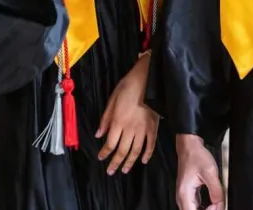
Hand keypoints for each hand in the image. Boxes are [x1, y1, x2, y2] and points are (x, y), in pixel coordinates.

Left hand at [96, 53, 158, 175]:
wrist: (149, 80)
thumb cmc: (128, 86)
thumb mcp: (112, 99)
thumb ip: (105, 119)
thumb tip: (98, 135)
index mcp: (118, 121)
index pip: (110, 143)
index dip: (105, 153)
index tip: (101, 158)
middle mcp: (130, 129)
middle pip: (122, 151)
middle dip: (115, 162)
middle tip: (111, 171)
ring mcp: (143, 130)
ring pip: (136, 151)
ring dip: (129, 162)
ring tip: (125, 170)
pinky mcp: (154, 128)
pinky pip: (151, 145)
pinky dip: (147, 154)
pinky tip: (143, 161)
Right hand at [176, 134, 223, 209]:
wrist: (190, 146)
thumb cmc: (196, 156)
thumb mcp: (211, 173)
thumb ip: (217, 192)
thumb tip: (220, 206)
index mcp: (185, 193)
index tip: (216, 205)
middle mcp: (182, 196)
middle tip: (217, 204)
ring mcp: (184, 195)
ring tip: (216, 204)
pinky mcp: (188, 193)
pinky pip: (195, 206)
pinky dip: (204, 207)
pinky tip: (212, 204)